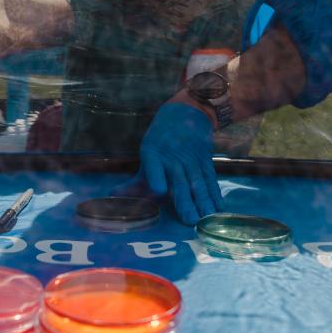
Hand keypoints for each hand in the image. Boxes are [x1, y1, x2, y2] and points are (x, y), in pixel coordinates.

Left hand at [138, 102, 222, 224]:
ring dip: (203, 200)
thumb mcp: (147, 154)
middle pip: (180, 181)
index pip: (154, 167)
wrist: (186, 113)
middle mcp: (173, 158)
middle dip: (185, 200)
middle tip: (190, 219)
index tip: (160, 190)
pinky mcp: (205, 161)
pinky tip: (218, 207)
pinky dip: (215, 193)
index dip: (156, 177)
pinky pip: (210, 179)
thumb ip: (134, 181)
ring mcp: (191, 160)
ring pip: (198, 182)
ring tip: (206, 216)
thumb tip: (113, 195)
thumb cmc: (161, 140)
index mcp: (153, 154)